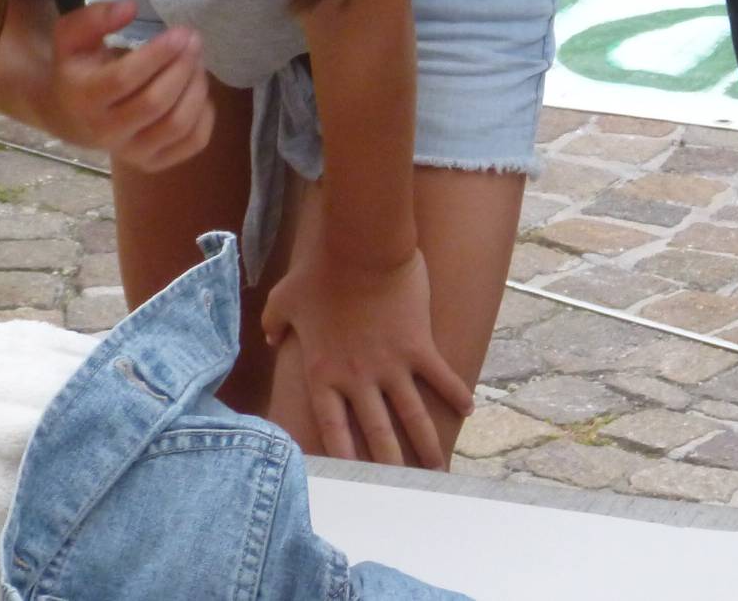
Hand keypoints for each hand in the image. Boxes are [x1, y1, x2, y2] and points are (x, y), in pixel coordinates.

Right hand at [44, 0, 212, 171]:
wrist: (70, 114)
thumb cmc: (77, 67)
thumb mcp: (72, 35)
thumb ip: (95, 17)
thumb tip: (129, 8)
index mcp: (83, 99)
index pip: (125, 79)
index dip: (158, 54)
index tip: (181, 32)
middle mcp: (105, 133)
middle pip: (156, 103)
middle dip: (183, 67)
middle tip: (195, 41)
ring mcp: (132, 153)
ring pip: (177, 124)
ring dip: (196, 88)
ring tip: (198, 62)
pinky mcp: (154, 163)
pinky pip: (193, 142)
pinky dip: (205, 115)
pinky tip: (198, 91)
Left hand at [262, 242, 474, 468]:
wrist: (361, 248)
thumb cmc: (319, 273)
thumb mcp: (284, 299)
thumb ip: (273, 324)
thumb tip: (269, 339)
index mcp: (324, 373)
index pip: (332, 427)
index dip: (342, 456)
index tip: (350, 478)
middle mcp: (358, 378)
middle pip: (377, 433)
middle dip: (389, 465)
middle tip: (399, 490)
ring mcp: (392, 365)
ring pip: (413, 416)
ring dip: (425, 445)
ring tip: (437, 469)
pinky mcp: (419, 346)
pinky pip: (440, 377)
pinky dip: (455, 394)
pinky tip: (468, 411)